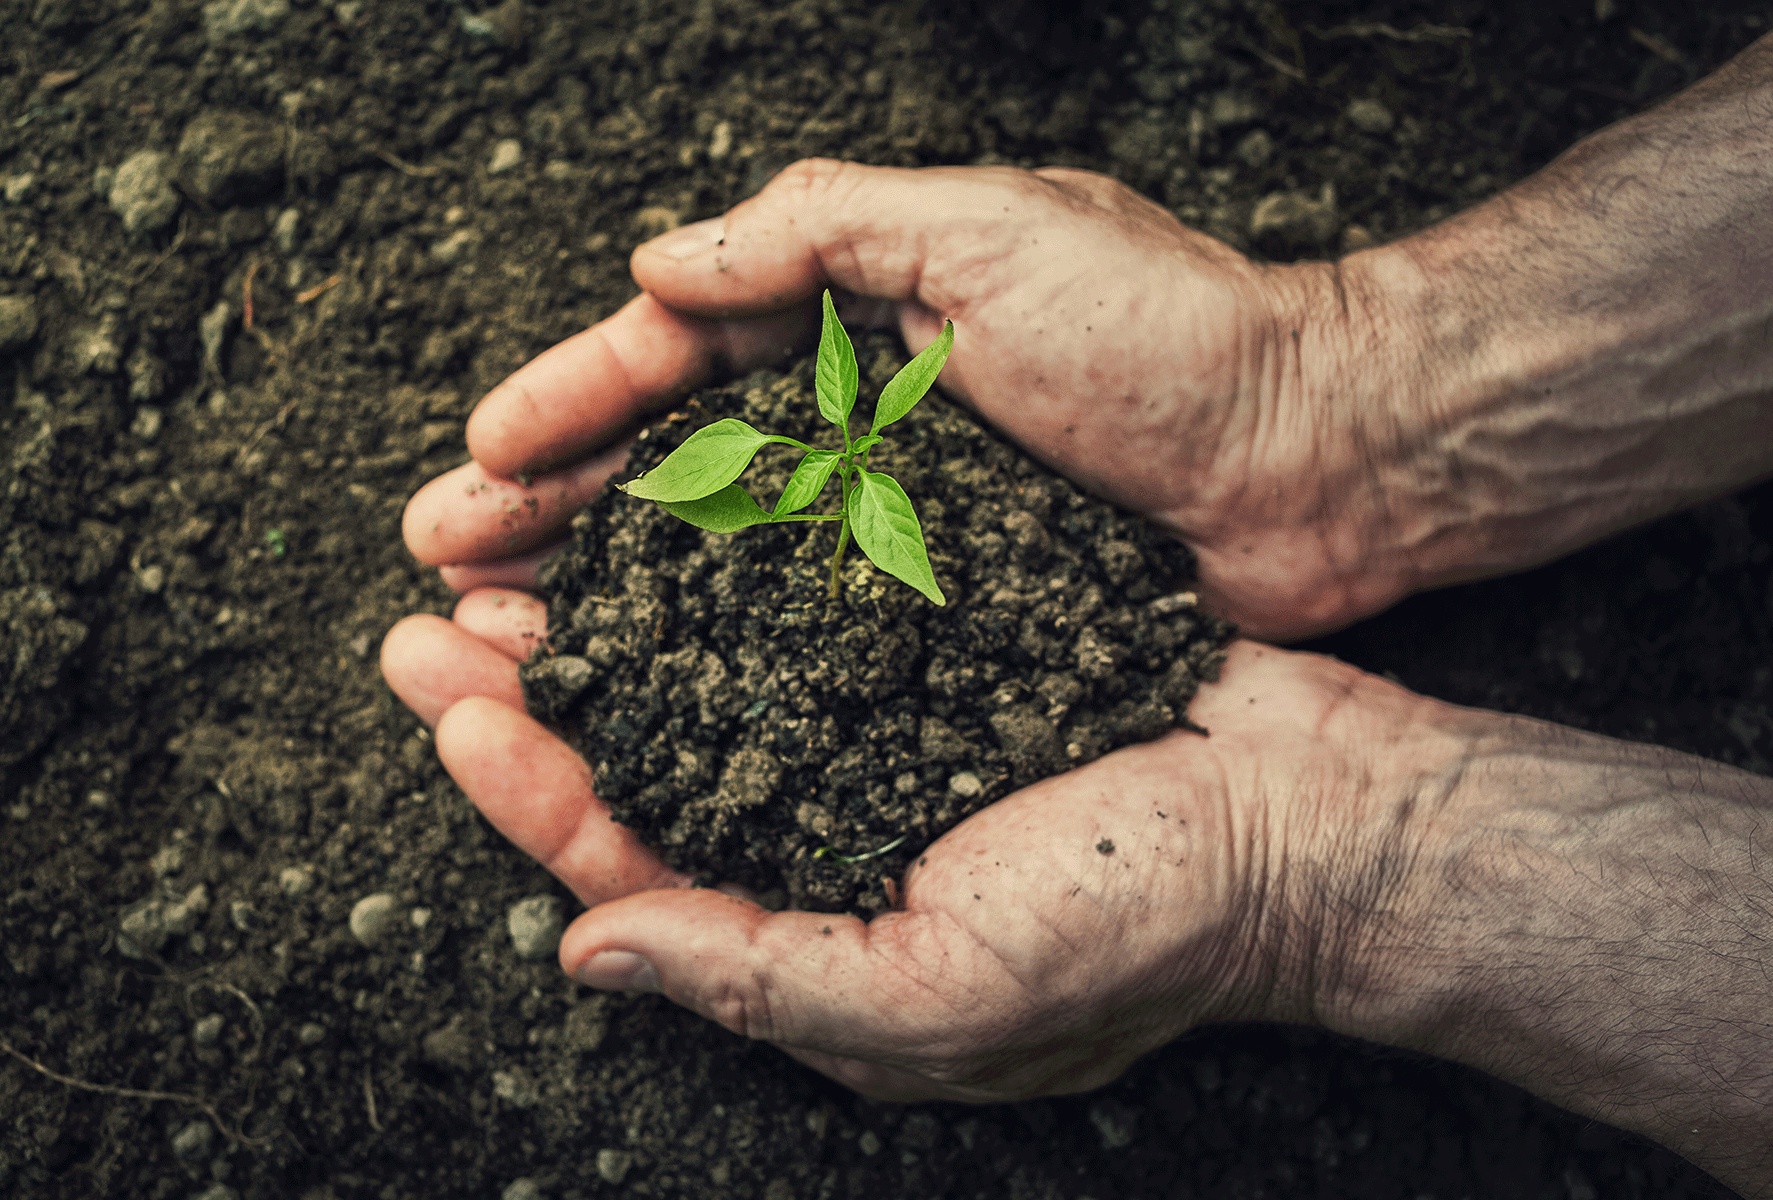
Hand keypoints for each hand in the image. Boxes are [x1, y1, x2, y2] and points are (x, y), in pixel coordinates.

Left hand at [380, 594, 1472, 1098]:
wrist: (1307, 813)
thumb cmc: (1146, 923)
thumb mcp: (945, 992)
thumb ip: (757, 977)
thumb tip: (585, 956)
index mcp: (811, 941)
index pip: (631, 869)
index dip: (529, 791)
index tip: (450, 703)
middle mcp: (827, 843)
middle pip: (643, 770)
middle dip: (528, 701)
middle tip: (426, 620)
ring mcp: (878, 747)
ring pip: (702, 683)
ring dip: (605, 625)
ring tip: (510, 560)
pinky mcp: (929, 661)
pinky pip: (798, 619)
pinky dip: (720, 575)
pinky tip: (664, 520)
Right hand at [400, 159, 1433, 639]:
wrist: (1328, 459)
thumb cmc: (1175, 334)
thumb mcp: (991, 230)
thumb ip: (820, 227)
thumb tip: (655, 262)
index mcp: (858, 318)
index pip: (677, 353)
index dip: (571, 403)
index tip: (482, 452)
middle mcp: (859, 424)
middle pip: (668, 465)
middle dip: (551, 505)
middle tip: (443, 560)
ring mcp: (896, 527)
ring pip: (714, 558)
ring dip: (602, 587)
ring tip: (497, 628)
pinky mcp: (944, 615)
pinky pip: (803, 634)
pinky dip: (716, 656)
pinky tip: (641, 690)